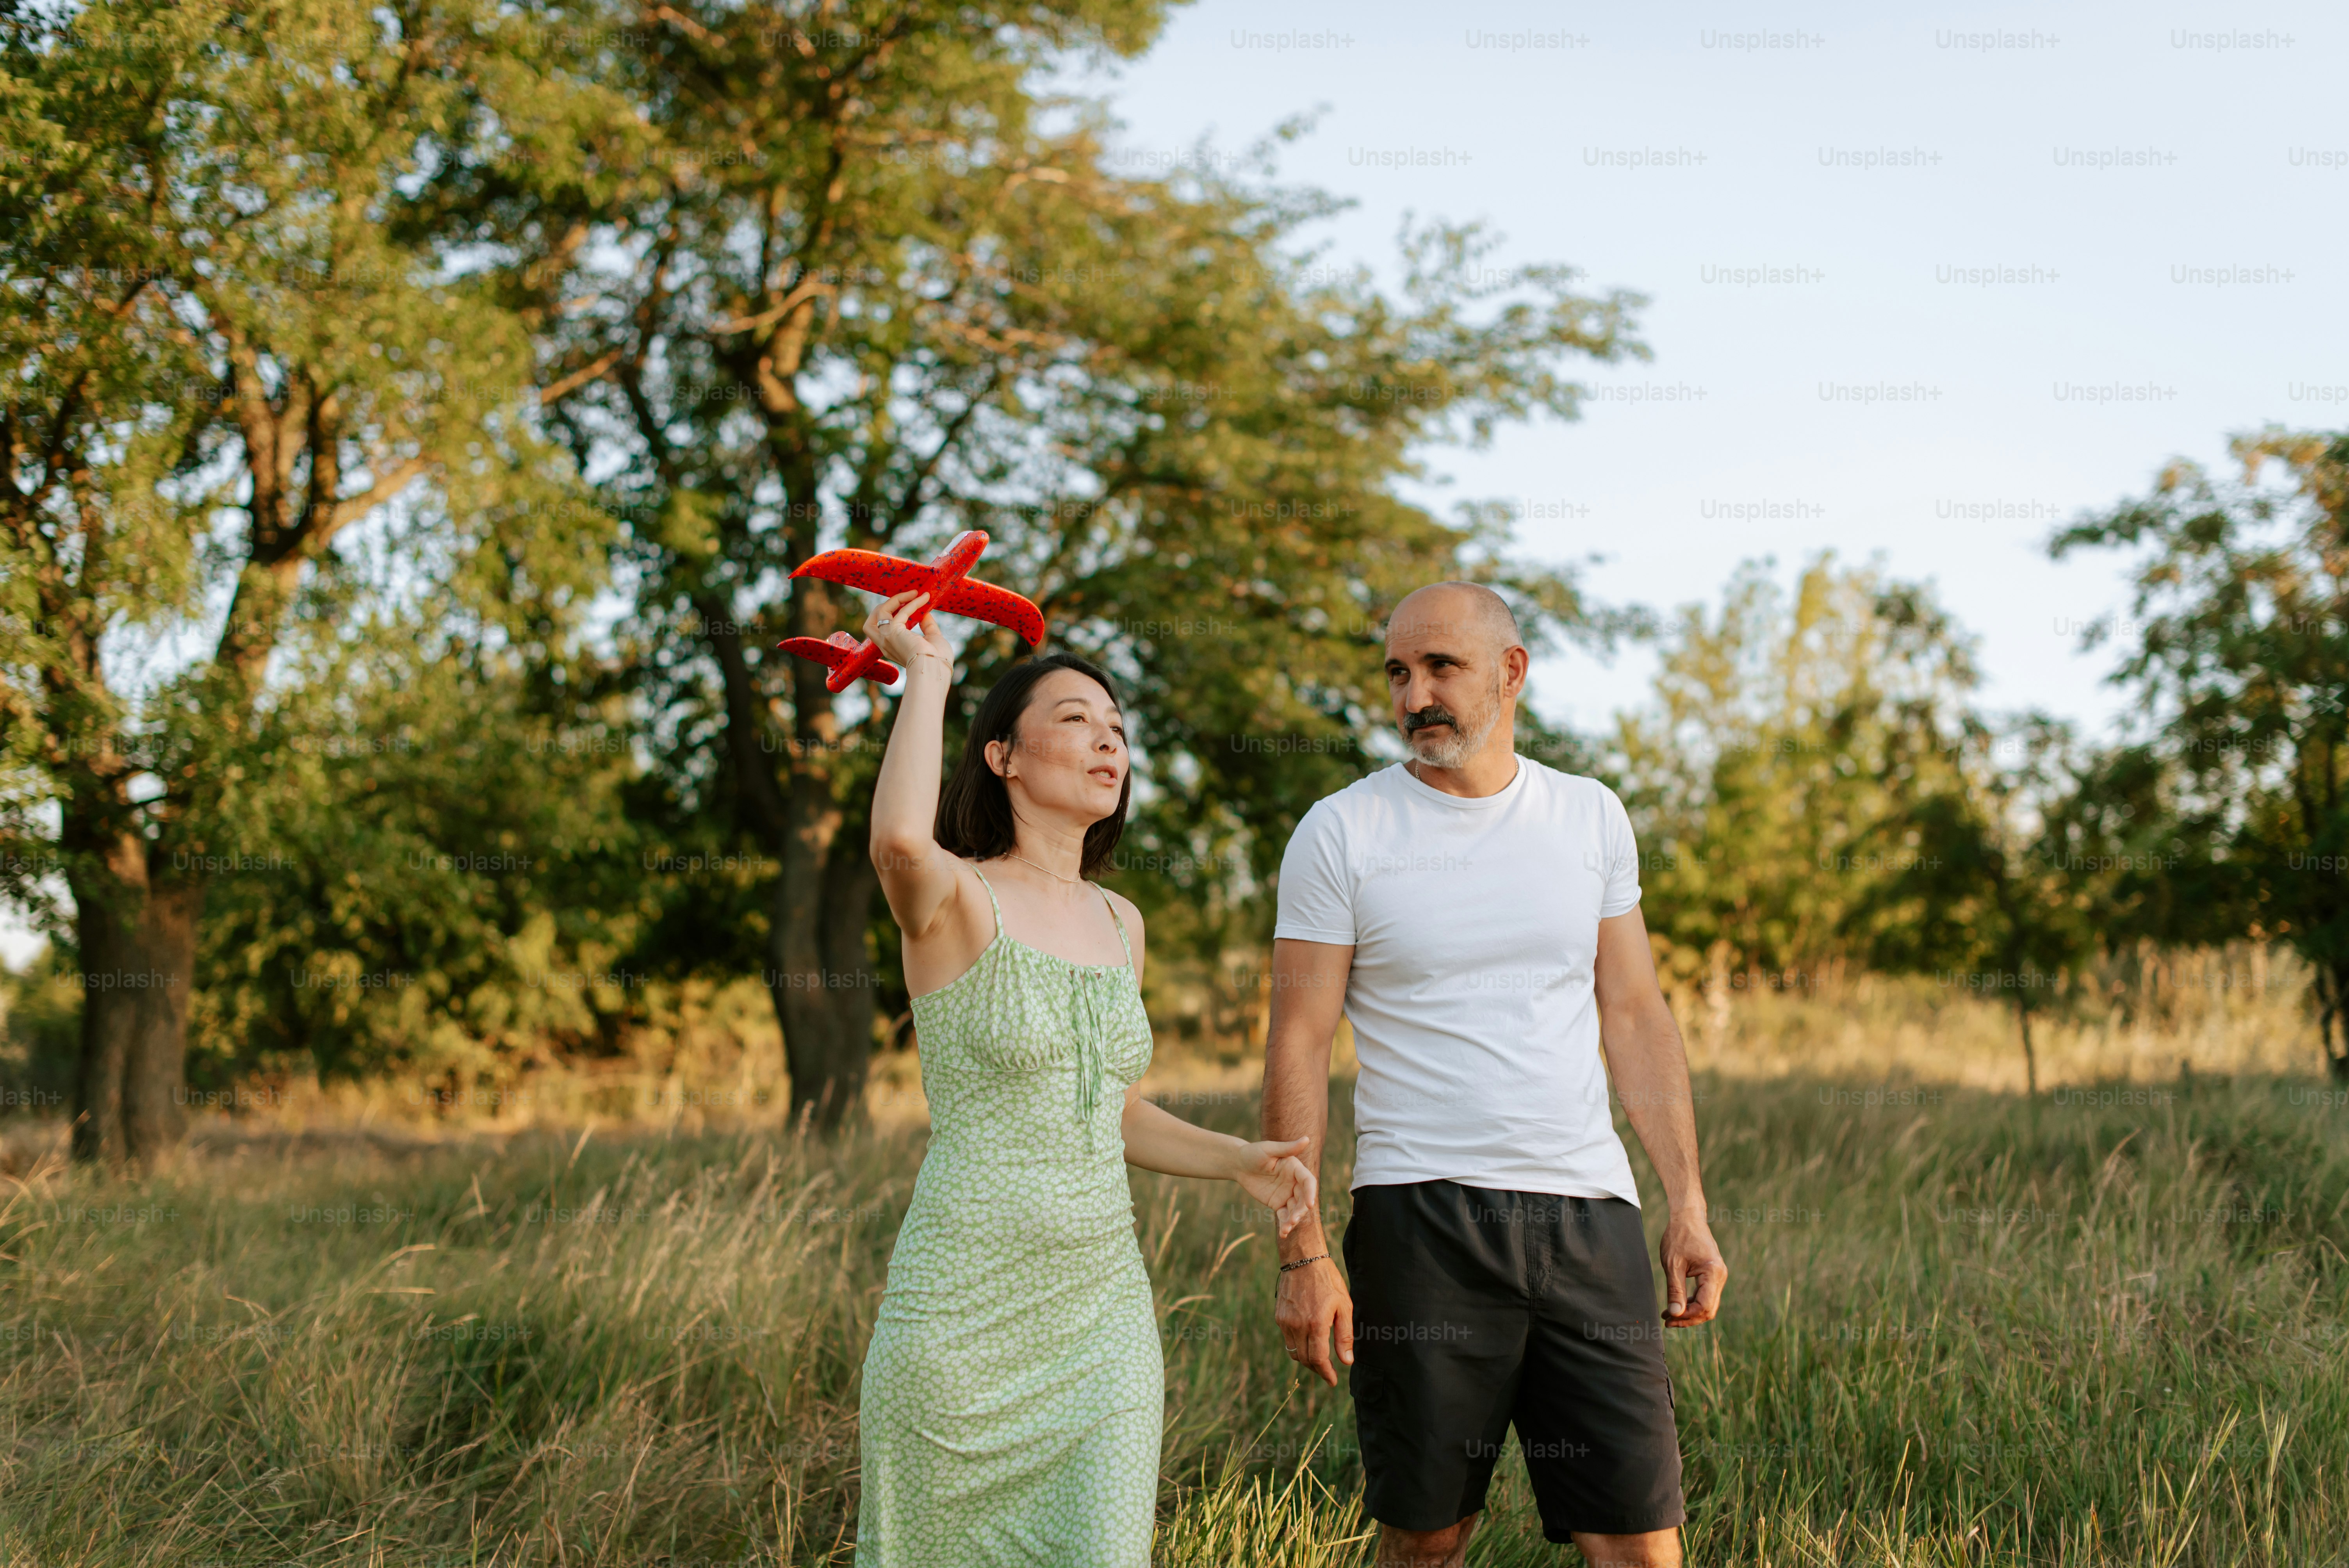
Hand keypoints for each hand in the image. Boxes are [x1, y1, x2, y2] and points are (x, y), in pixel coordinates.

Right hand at [865, 589, 951, 672]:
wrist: (936, 668)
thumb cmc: (937, 660)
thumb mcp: (932, 639)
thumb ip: (927, 626)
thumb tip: (925, 612)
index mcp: (893, 649)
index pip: (883, 630)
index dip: (894, 615)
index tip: (912, 606)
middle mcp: (886, 644)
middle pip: (871, 622)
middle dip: (885, 607)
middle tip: (904, 599)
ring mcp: (887, 638)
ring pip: (880, 612)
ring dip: (898, 599)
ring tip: (915, 593)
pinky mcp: (892, 632)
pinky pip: (900, 610)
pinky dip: (912, 602)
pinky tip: (924, 597)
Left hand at [1232, 1137, 1316, 1236]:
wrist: (1238, 1164)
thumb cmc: (1253, 1152)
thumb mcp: (1268, 1149)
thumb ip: (1287, 1148)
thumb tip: (1307, 1139)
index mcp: (1295, 1168)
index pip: (1308, 1181)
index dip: (1310, 1192)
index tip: (1309, 1204)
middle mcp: (1294, 1182)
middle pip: (1303, 1198)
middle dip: (1300, 1210)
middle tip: (1292, 1220)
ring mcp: (1287, 1194)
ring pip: (1295, 1209)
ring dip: (1293, 1220)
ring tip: (1286, 1229)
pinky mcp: (1278, 1203)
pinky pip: (1284, 1216)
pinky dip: (1285, 1225)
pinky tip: (1283, 1233)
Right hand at [1274, 1255, 1353, 1386]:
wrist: (1302, 1258)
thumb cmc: (1327, 1280)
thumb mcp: (1343, 1305)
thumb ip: (1345, 1335)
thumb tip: (1346, 1361)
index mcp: (1315, 1324)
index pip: (1318, 1360)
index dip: (1326, 1374)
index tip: (1333, 1381)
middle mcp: (1297, 1326)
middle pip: (1305, 1360)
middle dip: (1318, 1370)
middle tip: (1329, 1372)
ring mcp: (1285, 1322)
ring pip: (1294, 1352)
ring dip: (1307, 1360)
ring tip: (1319, 1358)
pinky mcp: (1279, 1317)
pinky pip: (1288, 1339)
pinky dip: (1298, 1346)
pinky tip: (1308, 1340)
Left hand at [1659, 1211, 1727, 1326]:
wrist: (1687, 1217)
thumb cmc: (1679, 1237)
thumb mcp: (1673, 1265)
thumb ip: (1675, 1290)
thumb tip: (1675, 1313)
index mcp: (1713, 1273)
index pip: (1704, 1307)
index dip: (1687, 1317)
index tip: (1668, 1318)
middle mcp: (1720, 1276)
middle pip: (1708, 1309)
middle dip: (1688, 1318)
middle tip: (1667, 1321)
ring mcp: (1718, 1276)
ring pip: (1707, 1304)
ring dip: (1689, 1312)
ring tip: (1668, 1314)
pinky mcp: (1713, 1275)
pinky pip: (1705, 1295)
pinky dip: (1692, 1302)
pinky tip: (1677, 1305)